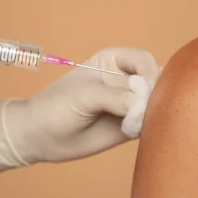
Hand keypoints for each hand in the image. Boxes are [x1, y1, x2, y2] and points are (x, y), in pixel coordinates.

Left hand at [4, 47, 159, 163]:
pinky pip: (150, 125)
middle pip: (155, 82)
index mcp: (115, 61)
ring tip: (139, 122)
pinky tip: (139, 132)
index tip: (145, 88)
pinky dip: (152, 128)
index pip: (144, 60)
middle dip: (156, 94)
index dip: (149, 72)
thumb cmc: (56, 106)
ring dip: (156, 112)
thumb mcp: (84, 95)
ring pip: (156, 104)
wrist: (40, 137)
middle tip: (144, 109)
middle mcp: (126, 81)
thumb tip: (145, 104)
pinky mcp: (131, 127)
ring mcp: (130, 105)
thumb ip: (115, 97)